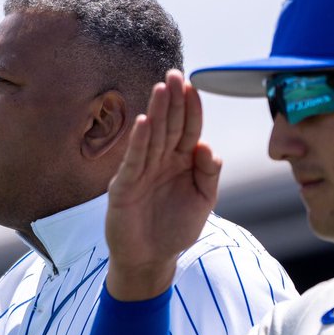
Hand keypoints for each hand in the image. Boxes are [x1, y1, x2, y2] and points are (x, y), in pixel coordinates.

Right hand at [105, 71, 221, 300]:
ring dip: (157, 113)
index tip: (194, 86)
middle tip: (175, 74)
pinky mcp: (124, 187)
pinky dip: (138, 143)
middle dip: (173, 101)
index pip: (188, 129)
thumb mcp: (203, 201)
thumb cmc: (176, 229)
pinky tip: (144, 123)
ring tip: (161, 88)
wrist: (151, 260)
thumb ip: (209, 173)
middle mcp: (160, 161)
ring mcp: (141, 172)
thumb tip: (208, 146)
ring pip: (151, 137)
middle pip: (169, 126)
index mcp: (180, 162)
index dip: (191, 109)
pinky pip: (133, 161)